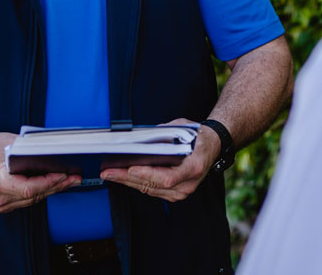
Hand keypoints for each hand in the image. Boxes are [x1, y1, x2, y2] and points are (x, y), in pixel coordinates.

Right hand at [0, 132, 81, 212]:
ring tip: (71, 180)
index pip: (28, 188)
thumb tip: (56, 154)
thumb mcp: (11, 143)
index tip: (64, 174)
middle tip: (76, 177)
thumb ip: (31, 152)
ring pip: (34, 199)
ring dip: (53, 189)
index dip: (49, 182)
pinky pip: (29, 199)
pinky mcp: (4, 205)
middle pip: (34, 195)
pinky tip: (57, 183)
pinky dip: (43, 191)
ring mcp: (0, 204)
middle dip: (57, 185)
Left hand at [100, 118, 220, 201]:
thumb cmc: (198, 136)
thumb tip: (141, 138)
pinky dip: (137, 183)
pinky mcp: (175, 194)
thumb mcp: (183, 128)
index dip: (148, 174)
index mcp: (193, 168)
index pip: (167, 177)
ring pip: (149, 190)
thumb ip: (163, 134)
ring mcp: (182, 192)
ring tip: (110, 174)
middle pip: (153, 185)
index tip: (131, 168)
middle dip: (127, 178)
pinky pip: (152, 190)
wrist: (213, 146)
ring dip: (128, 182)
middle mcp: (188, 184)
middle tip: (108, 172)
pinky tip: (123, 177)